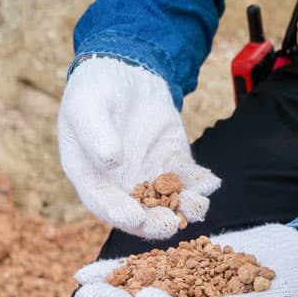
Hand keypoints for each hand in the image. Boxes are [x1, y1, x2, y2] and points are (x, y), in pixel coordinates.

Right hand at [58, 57, 219, 238]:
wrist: (122, 72)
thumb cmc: (94, 91)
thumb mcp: (87, 107)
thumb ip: (96, 134)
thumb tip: (111, 161)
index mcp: (91, 177)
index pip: (104, 204)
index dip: (119, 214)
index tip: (136, 218)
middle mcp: (121, 183)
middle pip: (139, 211)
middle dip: (156, 221)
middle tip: (172, 224)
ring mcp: (149, 173)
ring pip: (168, 199)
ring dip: (184, 206)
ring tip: (199, 205)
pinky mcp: (173, 160)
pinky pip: (187, 176)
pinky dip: (199, 182)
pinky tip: (211, 182)